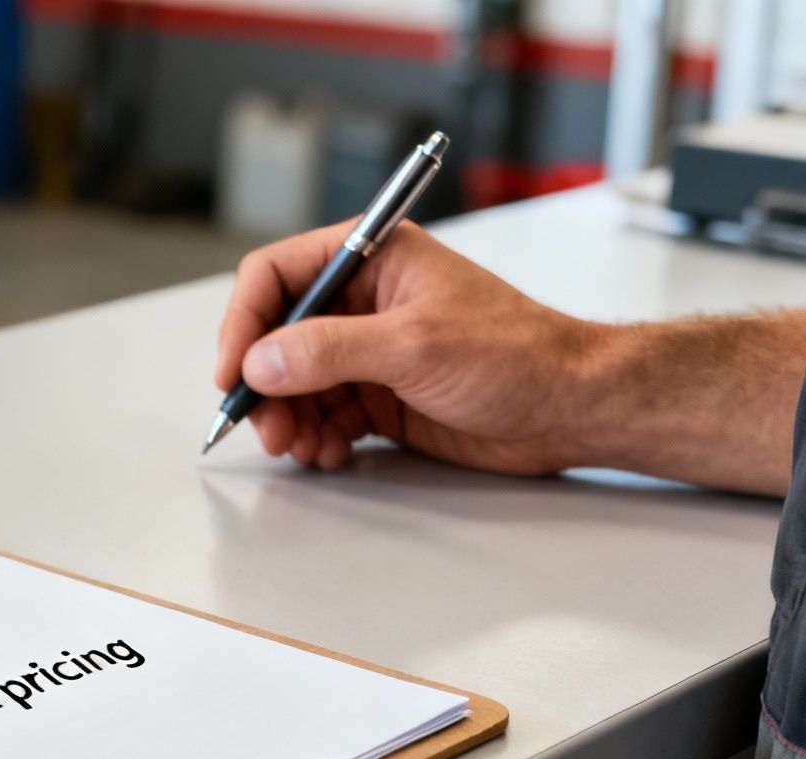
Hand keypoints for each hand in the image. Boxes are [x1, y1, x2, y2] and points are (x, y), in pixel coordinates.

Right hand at [214, 221, 598, 473]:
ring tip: (303, 449)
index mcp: (371, 258)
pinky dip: (315, 438)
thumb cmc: (517, 354)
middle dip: (266, 386)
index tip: (234, 373)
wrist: (571, 407)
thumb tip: (260, 363)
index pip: (276, 275)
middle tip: (269, 429)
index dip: (244, 322)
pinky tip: (329, 454)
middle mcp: (362, 300)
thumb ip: (329, 351)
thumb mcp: (414, 345)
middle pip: (277, 337)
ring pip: (296, 384)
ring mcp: (369, 351)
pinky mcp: (380, 396)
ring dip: (289, 419)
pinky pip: (323, 415)